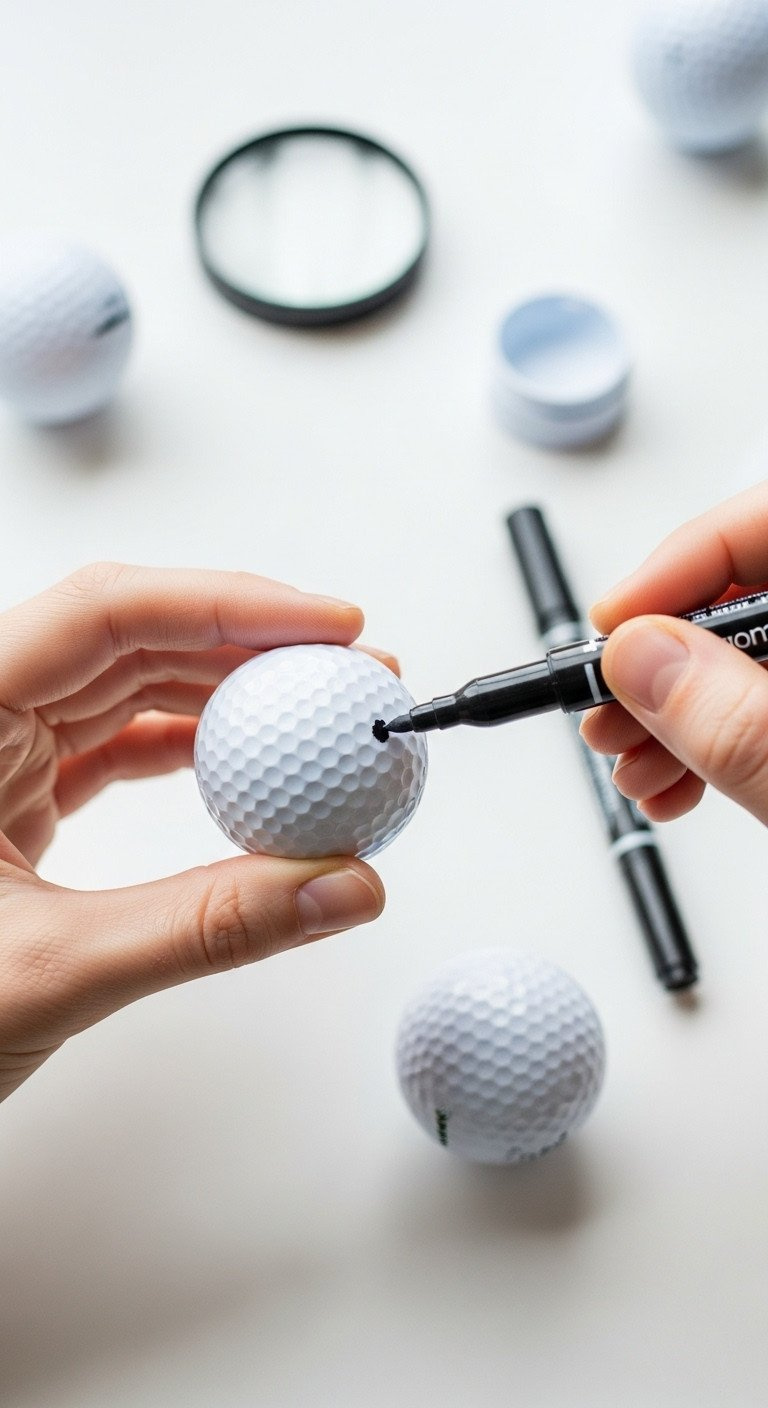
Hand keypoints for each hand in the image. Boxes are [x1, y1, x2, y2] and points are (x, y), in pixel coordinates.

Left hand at [0, 563, 386, 1101]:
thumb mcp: (51, 970)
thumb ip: (206, 928)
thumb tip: (338, 886)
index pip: (103, 616)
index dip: (226, 603)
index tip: (326, 624)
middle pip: (128, 637)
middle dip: (248, 642)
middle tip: (346, 667)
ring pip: (126, 686)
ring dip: (226, 695)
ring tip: (314, 713)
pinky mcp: (14, 795)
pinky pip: (114, 746)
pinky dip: (189, 752)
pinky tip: (250, 768)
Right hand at [580, 481, 767, 825]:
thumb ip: (735, 720)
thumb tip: (641, 658)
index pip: (762, 523)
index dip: (676, 566)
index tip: (611, 625)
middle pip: (747, 591)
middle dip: (663, 657)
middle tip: (608, 708)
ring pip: (750, 655)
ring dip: (677, 711)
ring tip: (633, 765)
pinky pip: (766, 702)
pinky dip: (718, 741)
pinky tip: (675, 784)